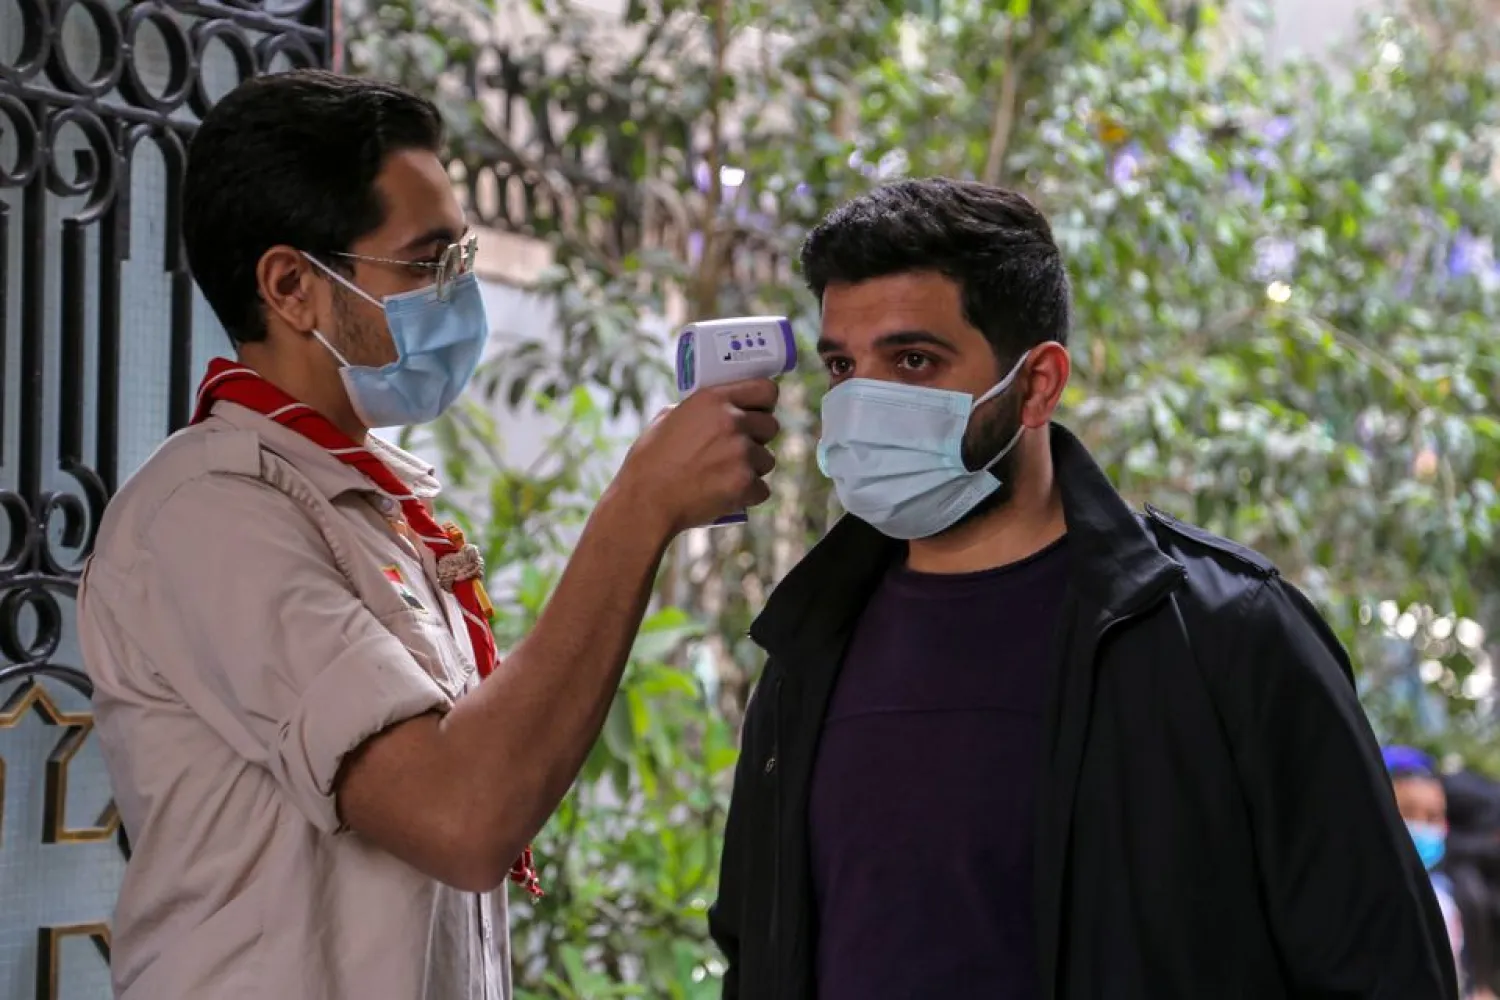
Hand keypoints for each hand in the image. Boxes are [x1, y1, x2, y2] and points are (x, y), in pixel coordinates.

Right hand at [612, 378, 780, 534]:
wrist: (645, 502)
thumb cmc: (650, 462)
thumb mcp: (668, 419)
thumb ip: (699, 411)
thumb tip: (716, 410)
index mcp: (713, 399)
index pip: (766, 389)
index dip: (765, 402)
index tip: (760, 411)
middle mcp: (732, 421)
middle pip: (771, 426)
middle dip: (758, 439)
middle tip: (738, 450)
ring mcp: (741, 453)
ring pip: (767, 460)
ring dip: (752, 469)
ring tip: (725, 476)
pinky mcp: (745, 483)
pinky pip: (762, 489)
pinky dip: (747, 495)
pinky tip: (726, 495)